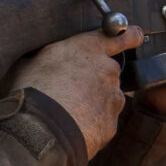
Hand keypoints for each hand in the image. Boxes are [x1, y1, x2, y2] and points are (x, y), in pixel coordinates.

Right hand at [5, 22, 144, 158]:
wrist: (40, 130)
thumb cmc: (31, 91)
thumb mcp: (29, 61)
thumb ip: (47, 55)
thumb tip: (40, 56)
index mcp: (88, 49)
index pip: (118, 37)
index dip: (128, 36)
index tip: (136, 35)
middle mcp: (107, 70)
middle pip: (107, 72)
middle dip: (94, 80)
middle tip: (69, 90)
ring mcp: (112, 98)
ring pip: (106, 97)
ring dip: (92, 102)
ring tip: (67, 111)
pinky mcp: (111, 124)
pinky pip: (102, 120)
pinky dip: (91, 123)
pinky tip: (72, 126)